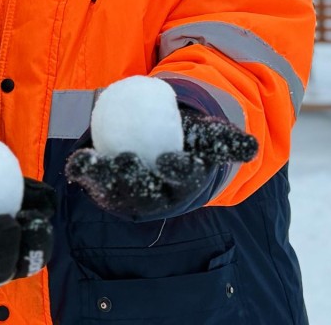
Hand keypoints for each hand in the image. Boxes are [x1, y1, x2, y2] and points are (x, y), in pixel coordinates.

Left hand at [65, 111, 256, 219]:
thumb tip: (252, 147)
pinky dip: (84, 172)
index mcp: (182, 184)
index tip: (169, 159)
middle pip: (145, 189)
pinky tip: (78, 162)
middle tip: (128, 160)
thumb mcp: (208, 137)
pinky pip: (93, 180)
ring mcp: (128, 192)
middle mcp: (154, 194)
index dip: (176, 171)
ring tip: (96, 162)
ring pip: (116, 188)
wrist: (157, 136)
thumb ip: (229, 142)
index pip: (181, 179)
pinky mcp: (105, 185)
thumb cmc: (187, 139)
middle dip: (135, 179)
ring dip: (105, 177)